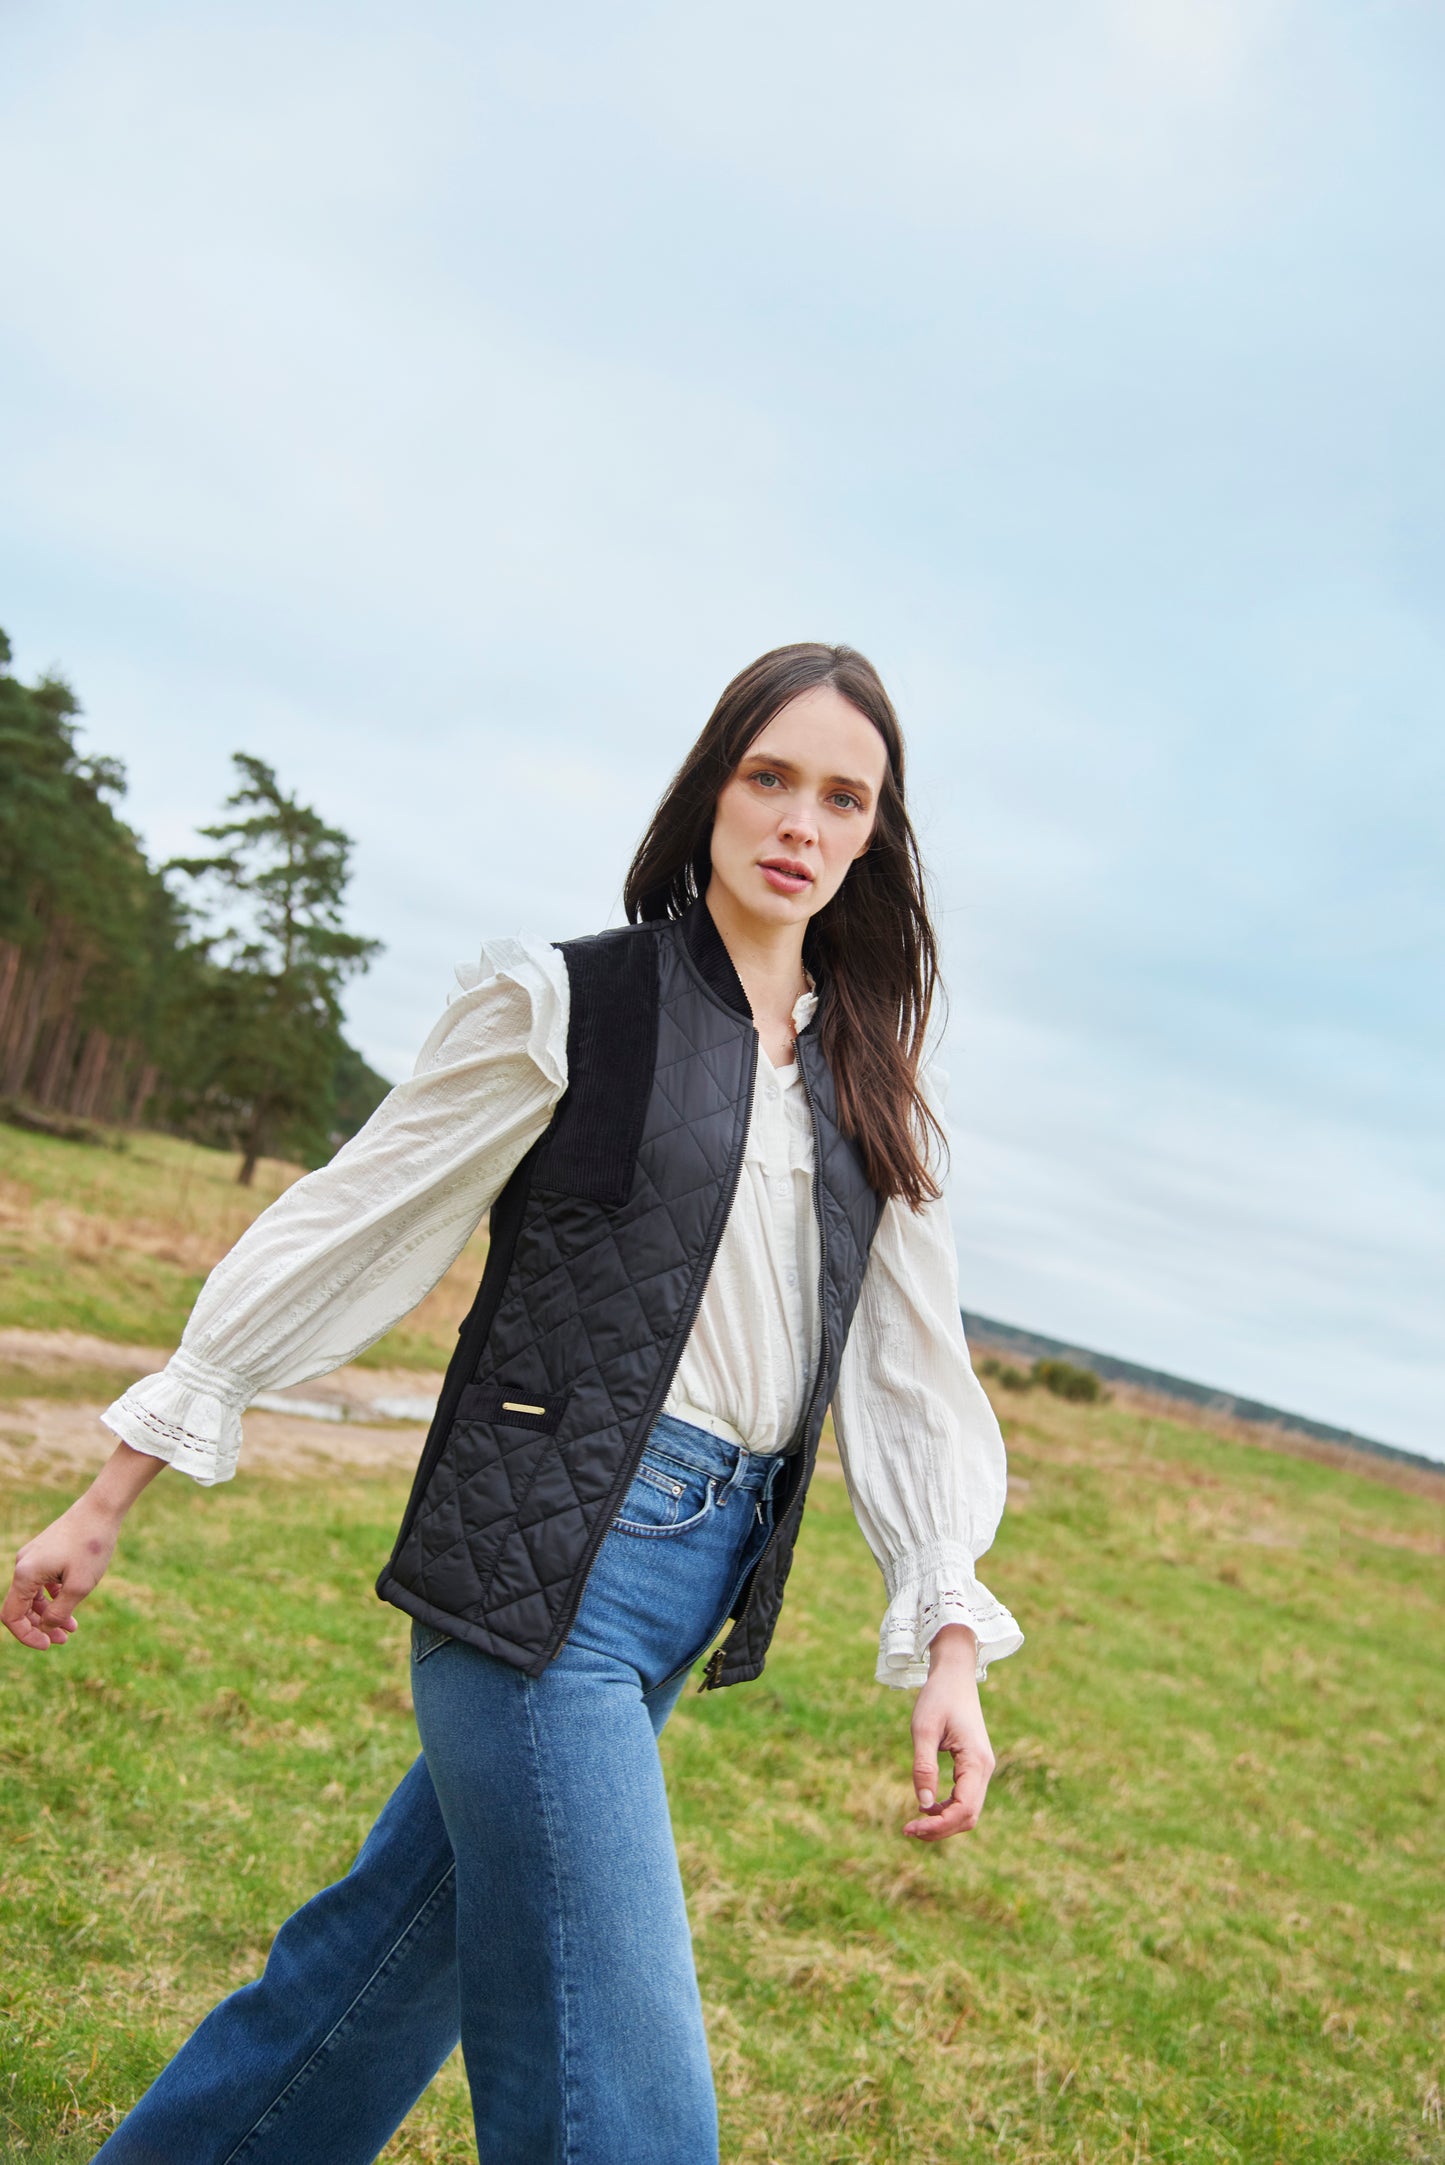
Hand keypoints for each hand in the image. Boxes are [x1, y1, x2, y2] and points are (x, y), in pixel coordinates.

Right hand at [2, 1442, 163, 1650]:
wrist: (101, 1509)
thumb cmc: (91, 1546)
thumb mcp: (78, 1587)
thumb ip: (58, 1613)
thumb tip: (45, 1627)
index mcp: (25, 1574)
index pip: (12, 1616)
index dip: (27, 1636)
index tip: (48, 1645)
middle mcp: (23, 1565)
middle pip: (22, 1607)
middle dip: (41, 1626)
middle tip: (64, 1639)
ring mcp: (33, 1556)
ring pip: (33, 1595)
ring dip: (49, 1613)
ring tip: (72, 1627)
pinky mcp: (44, 1551)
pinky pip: (42, 1582)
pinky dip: (53, 1596)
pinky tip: (71, 1605)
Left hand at [903, 1623, 994, 1840]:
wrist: (954, 1675)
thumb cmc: (938, 1698)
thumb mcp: (923, 1730)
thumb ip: (923, 1767)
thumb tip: (922, 1805)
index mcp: (976, 1762)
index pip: (964, 1809)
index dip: (938, 1825)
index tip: (910, 1828)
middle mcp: (985, 1769)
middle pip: (969, 1816)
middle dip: (940, 1829)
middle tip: (907, 1830)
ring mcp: (982, 1769)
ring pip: (968, 1811)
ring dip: (943, 1822)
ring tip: (914, 1824)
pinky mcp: (974, 1767)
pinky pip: (965, 1798)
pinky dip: (947, 1809)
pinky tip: (926, 1807)